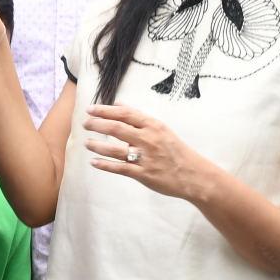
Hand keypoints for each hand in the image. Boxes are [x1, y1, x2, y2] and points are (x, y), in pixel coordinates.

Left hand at [83, 104, 212, 201]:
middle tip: (85, 124)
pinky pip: (120, 168)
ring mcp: (146, 157)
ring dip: (98, 145)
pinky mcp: (144, 174)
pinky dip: (105, 165)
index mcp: (153, 125)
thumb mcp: (161, 129)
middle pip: (117, 128)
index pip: (125, 113)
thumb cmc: (176, 151)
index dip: (105, 110)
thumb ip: (139, 118)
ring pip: (115, 149)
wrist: (194, 174)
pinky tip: (94, 162)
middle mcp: (148, 139)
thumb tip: (118, 104)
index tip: (90, 109)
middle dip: (97, 124)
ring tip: (87, 143)